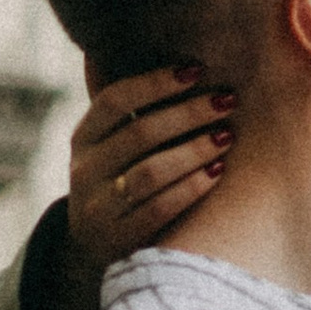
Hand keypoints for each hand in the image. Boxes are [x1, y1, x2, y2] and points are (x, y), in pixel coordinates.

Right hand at [65, 69, 238, 285]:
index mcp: (83, 137)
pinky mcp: (118, 239)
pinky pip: (159, 208)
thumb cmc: (119, 179)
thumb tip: (176, 60)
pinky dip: (191, 187)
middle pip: (140, 133)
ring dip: (194, 150)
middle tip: (227, 100)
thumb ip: (133, 111)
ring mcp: (98, 207)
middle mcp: (85, 169)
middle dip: (188, 113)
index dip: (155, 82)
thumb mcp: (111, 146)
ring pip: (150, 172)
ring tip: (227, 136)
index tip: (197, 69)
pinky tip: (218, 172)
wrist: (93, 249)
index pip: (114, 100)